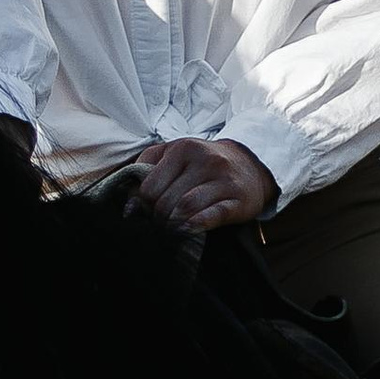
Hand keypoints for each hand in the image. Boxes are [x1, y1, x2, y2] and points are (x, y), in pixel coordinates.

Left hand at [131, 137, 278, 232]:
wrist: (249, 163)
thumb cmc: (203, 163)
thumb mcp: (174, 154)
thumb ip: (147, 168)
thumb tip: (130, 203)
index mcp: (183, 148)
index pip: (150, 187)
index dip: (144, 205)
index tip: (148, 212)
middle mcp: (205, 160)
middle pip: (166, 200)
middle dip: (158, 218)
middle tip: (159, 225)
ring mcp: (223, 179)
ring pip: (186, 208)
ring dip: (173, 224)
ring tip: (171, 229)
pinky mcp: (238, 199)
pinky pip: (212, 216)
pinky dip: (195, 226)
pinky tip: (187, 230)